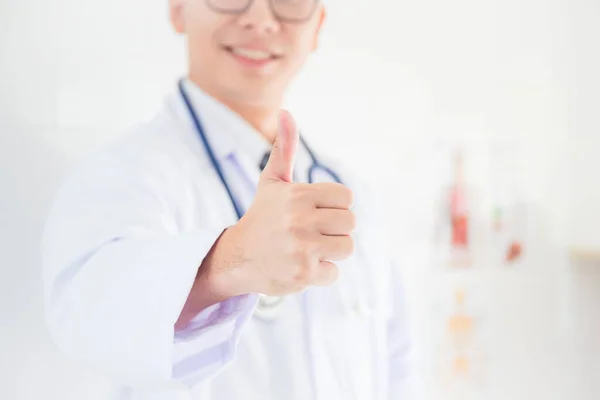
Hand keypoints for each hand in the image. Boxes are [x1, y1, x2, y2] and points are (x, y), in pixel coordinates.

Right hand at [216, 111, 355, 296]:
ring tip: (307, 250)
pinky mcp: (303, 274)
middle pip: (350, 223)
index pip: (347, 198)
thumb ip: (284, 149)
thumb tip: (285, 112)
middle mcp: (300, 219)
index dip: (334, 207)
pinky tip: (300, 267)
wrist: (237, 258)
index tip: (313, 213)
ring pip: (346, 247)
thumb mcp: (272, 182)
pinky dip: (321, 274)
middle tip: (310, 233)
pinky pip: (334, 272)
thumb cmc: (262, 217)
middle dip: (334, 230)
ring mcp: (302, 248)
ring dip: (330, 252)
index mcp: (298, 194)